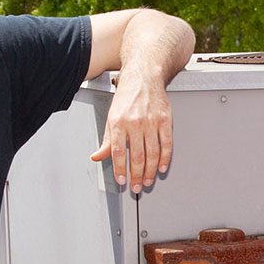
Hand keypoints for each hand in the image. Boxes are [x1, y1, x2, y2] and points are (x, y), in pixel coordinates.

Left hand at [89, 68, 172, 192]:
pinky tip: (161, 167)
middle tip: (136, 187)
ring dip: (150, 171)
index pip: (118, 152)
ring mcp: (151, 121)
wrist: (144, 76)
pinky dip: (165, 158)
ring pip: (152, 153)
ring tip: (147, 181)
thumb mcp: (111, 117)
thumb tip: (97, 156)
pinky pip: (166, 144)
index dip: (120, 169)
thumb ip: (107, 140)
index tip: (122, 181)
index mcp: (118, 122)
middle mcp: (135, 122)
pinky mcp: (165, 120)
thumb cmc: (127, 96)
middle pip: (137, 156)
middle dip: (136, 176)